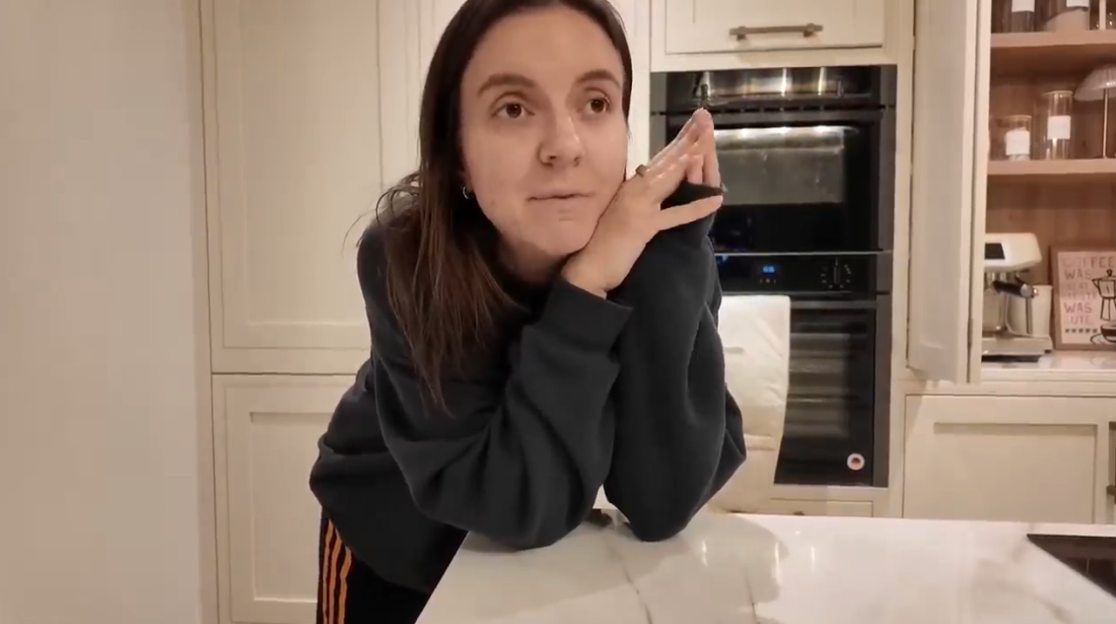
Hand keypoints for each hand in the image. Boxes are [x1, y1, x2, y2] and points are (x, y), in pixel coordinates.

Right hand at [562, 109, 722, 295]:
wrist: (587, 266)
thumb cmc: (600, 242)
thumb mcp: (618, 211)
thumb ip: (633, 195)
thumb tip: (646, 179)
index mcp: (630, 186)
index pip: (658, 159)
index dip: (677, 140)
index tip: (694, 124)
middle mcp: (634, 189)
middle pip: (665, 160)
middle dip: (686, 138)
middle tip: (704, 118)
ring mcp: (638, 205)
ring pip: (668, 178)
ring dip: (688, 161)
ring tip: (706, 143)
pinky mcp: (643, 225)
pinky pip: (675, 214)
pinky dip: (696, 208)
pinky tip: (715, 200)